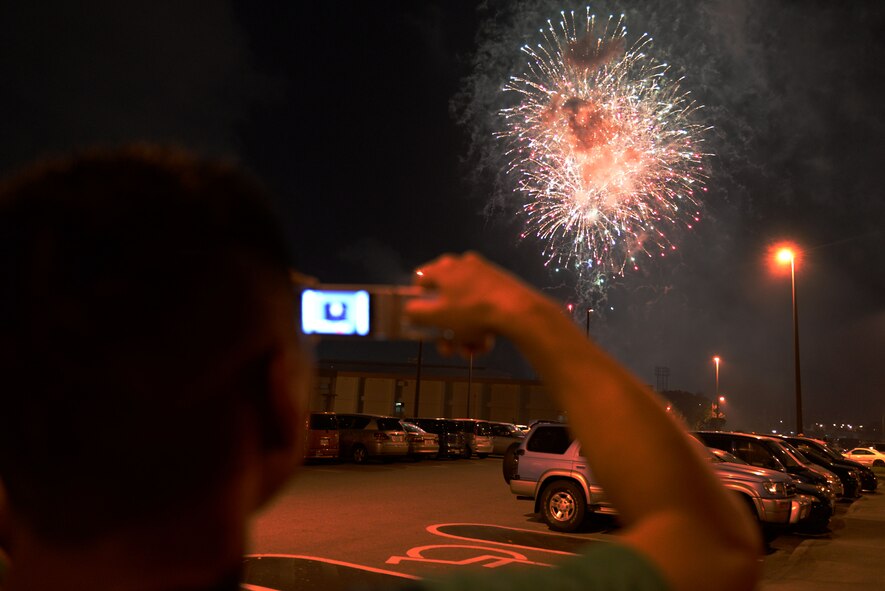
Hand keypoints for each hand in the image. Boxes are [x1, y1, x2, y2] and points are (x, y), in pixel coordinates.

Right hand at [405, 252, 541, 356]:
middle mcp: (463, 266)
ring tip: (469, 349)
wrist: (518, 311)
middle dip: (444, 328)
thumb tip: (408, 311)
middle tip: (447, 346)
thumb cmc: (473, 311)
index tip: (421, 320)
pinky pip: (482, 308)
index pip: (420, 280)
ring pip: (464, 308)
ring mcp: (483, 275)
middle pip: (444, 299)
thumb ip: (415, 313)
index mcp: (444, 268)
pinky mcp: (500, 286)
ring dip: (463, 332)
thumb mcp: (436, 317)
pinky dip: (480, 326)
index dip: (417, 301)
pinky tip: (484, 343)